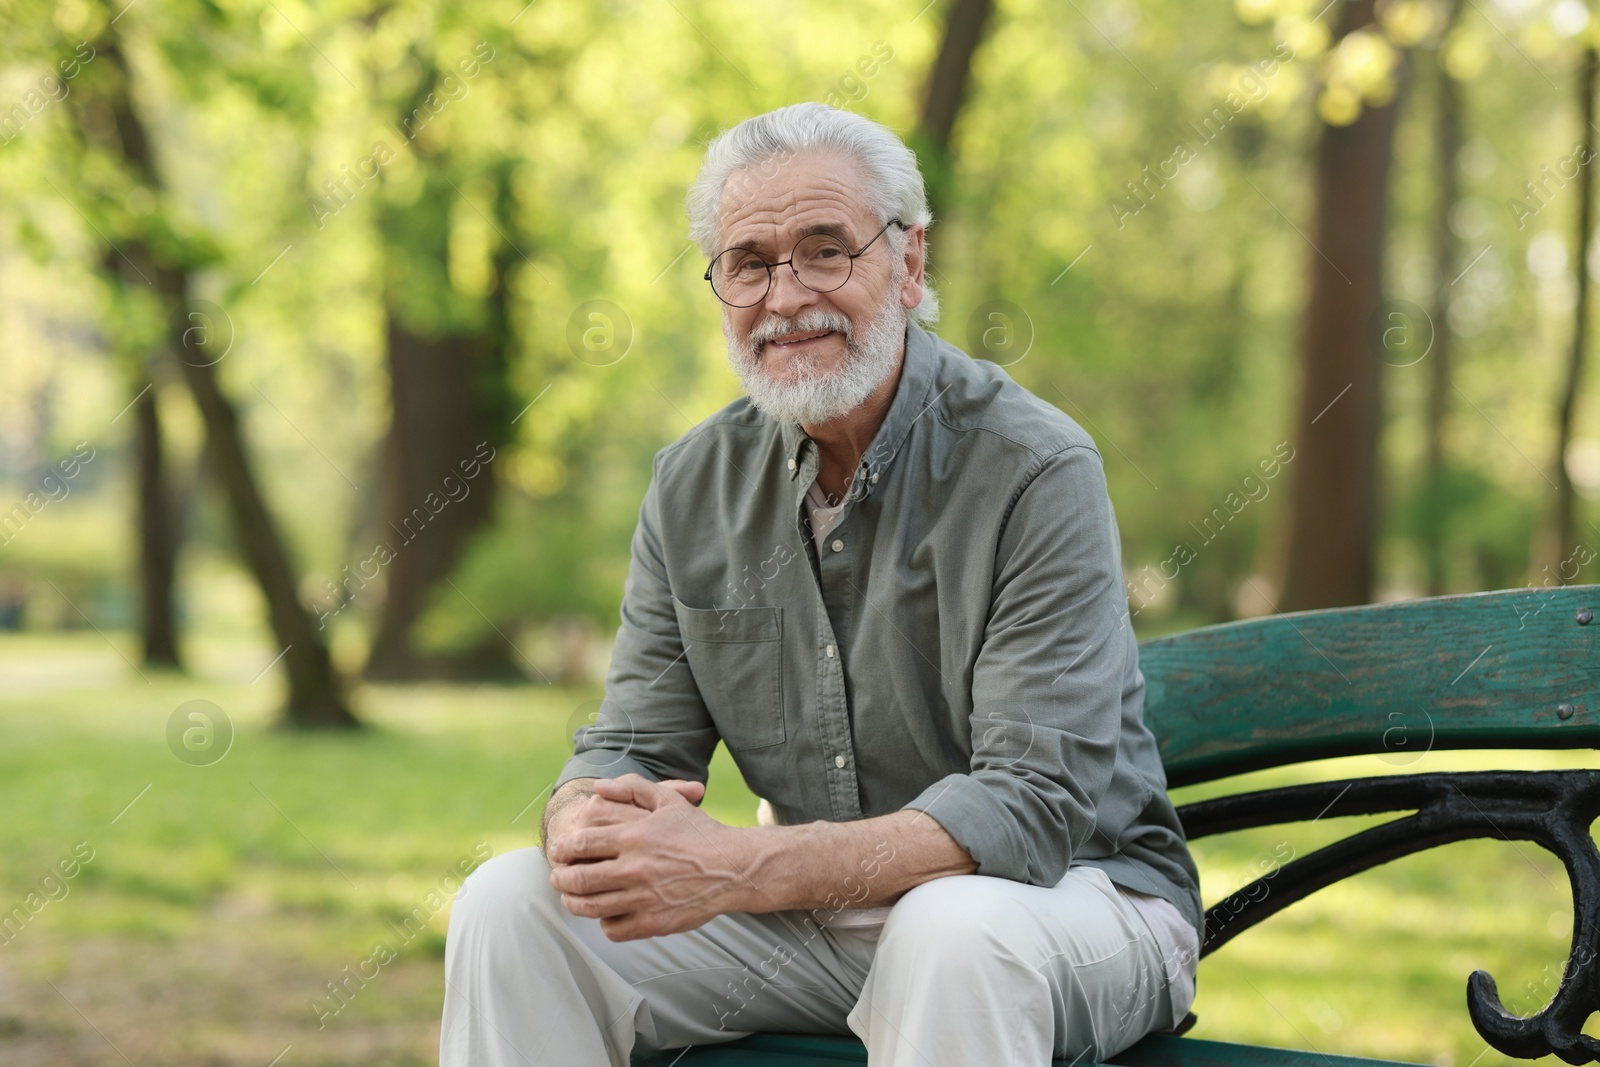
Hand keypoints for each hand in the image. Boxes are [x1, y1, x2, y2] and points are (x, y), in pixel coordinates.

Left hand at [546, 774, 751, 940]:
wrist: (734, 868)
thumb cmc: (701, 832)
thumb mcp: (669, 800)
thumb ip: (632, 788)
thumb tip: (599, 787)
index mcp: (635, 836)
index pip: (580, 844)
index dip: (561, 849)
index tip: (558, 852)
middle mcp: (635, 868)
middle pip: (578, 879)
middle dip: (560, 879)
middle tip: (558, 877)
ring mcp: (643, 898)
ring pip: (591, 907)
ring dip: (574, 903)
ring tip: (572, 898)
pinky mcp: (653, 922)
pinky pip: (613, 928)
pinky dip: (604, 923)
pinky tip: (606, 914)